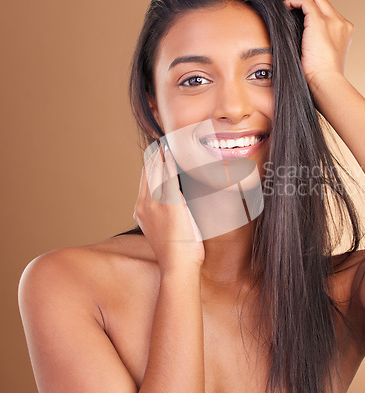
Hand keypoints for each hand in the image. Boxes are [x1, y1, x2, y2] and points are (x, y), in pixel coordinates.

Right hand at [133, 142, 204, 273]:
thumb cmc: (175, 253)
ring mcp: (155, 202)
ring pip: (155, 171)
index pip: (144, 180)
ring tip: (165, 143)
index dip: (150, 165)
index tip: (156, 153)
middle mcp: (144, 204)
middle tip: (161, 143)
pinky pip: (168, 176)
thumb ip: (162, 216)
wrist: (177, 267)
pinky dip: (169, 162)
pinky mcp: (169, 202)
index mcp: (141, 211)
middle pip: (147, 172)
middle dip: (154, 156)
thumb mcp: (162, 231)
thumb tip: (172, 208)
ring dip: (161, 155)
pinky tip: (171, 152)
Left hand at [283, 0, 353, 94]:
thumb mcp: (323, 58)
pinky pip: (306, 1)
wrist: (326, 82)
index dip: (311, 10)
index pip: (327, 11)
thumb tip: (301, 43)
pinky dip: (294, 1)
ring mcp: (332, 21)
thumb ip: (317, 45)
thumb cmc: (322, 78)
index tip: (297, 15)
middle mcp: (341, 23)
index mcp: (344, 31)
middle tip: (289, 7)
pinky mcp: (320, 22)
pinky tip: (285, 8)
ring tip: (286, 6)